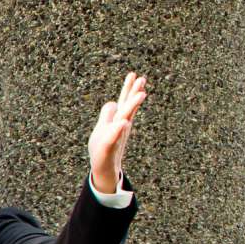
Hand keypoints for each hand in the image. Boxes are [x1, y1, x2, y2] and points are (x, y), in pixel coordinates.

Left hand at [88, 71, 147, 192]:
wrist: (104, 168)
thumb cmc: (103, 148)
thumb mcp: (103, 128)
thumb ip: (108, 115)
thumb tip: (112, 103)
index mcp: (117, 120)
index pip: (124, 101)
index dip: (128, 89)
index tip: (134, 74)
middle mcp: (119, 126)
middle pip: (127, 107)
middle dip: (133, 93)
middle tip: (142, 79)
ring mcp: (115, 136)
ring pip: (124, 119)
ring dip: (131, 107)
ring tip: (141, 94)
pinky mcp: (109, 148)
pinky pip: (113, 138)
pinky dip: (117, 130)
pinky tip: (123, 123)